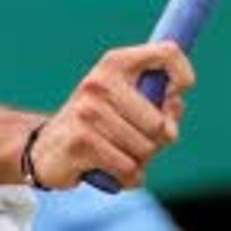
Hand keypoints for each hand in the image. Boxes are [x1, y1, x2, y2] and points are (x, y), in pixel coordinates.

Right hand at [44, 40, 191, 188]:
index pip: (168, 53)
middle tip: (133, 141)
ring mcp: (88, 111)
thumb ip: (161, 104)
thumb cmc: (99, 126)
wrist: (47, 150)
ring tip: (117, 155)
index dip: (184, 75)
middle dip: (155, 143)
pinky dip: (127, 178)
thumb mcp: (129, 105)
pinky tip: (109, 171)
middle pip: (159, 123)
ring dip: (139, 162)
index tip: (177, 93)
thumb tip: (173, 111)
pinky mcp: (81, 141)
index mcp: (116, 63)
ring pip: (145, 149)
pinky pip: (128, 168)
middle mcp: (100, 81)